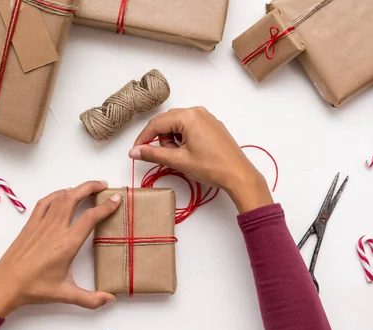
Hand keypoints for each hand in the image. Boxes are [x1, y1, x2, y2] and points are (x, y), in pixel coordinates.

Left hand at [0, 181, 120, 317]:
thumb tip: (110, 300)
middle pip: (74, 198)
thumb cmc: (35, 289)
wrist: (6, 284)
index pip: (90, 218)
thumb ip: (91, 299)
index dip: (105, 207)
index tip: (116, 200)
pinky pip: (44, 202)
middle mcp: (55, 229)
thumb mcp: (65, 294)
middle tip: (104, 185)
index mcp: (67, 244)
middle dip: (90, 187)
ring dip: (75, 188)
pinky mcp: (30, 224)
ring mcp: (41, 224)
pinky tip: (63, 194)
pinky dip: (56, 194)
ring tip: (87, 188)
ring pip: (60, 197)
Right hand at [129, 107, 272, 212]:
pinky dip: (183, 137)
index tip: (136, 151)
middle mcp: (197, 111)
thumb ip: (153, 154)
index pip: (156, 124)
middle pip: (166, 121)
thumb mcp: (178, 160)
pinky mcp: (212, 125)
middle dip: (160, 138)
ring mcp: (206, 117)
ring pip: (177, 124)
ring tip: (180, 156)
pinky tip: (189, 151)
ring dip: (172, 138)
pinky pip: (189, 126)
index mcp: (188, 116)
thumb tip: (134, 152)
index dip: (143, 138)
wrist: (238, 174)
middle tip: (163, 156)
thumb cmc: (211, 167)